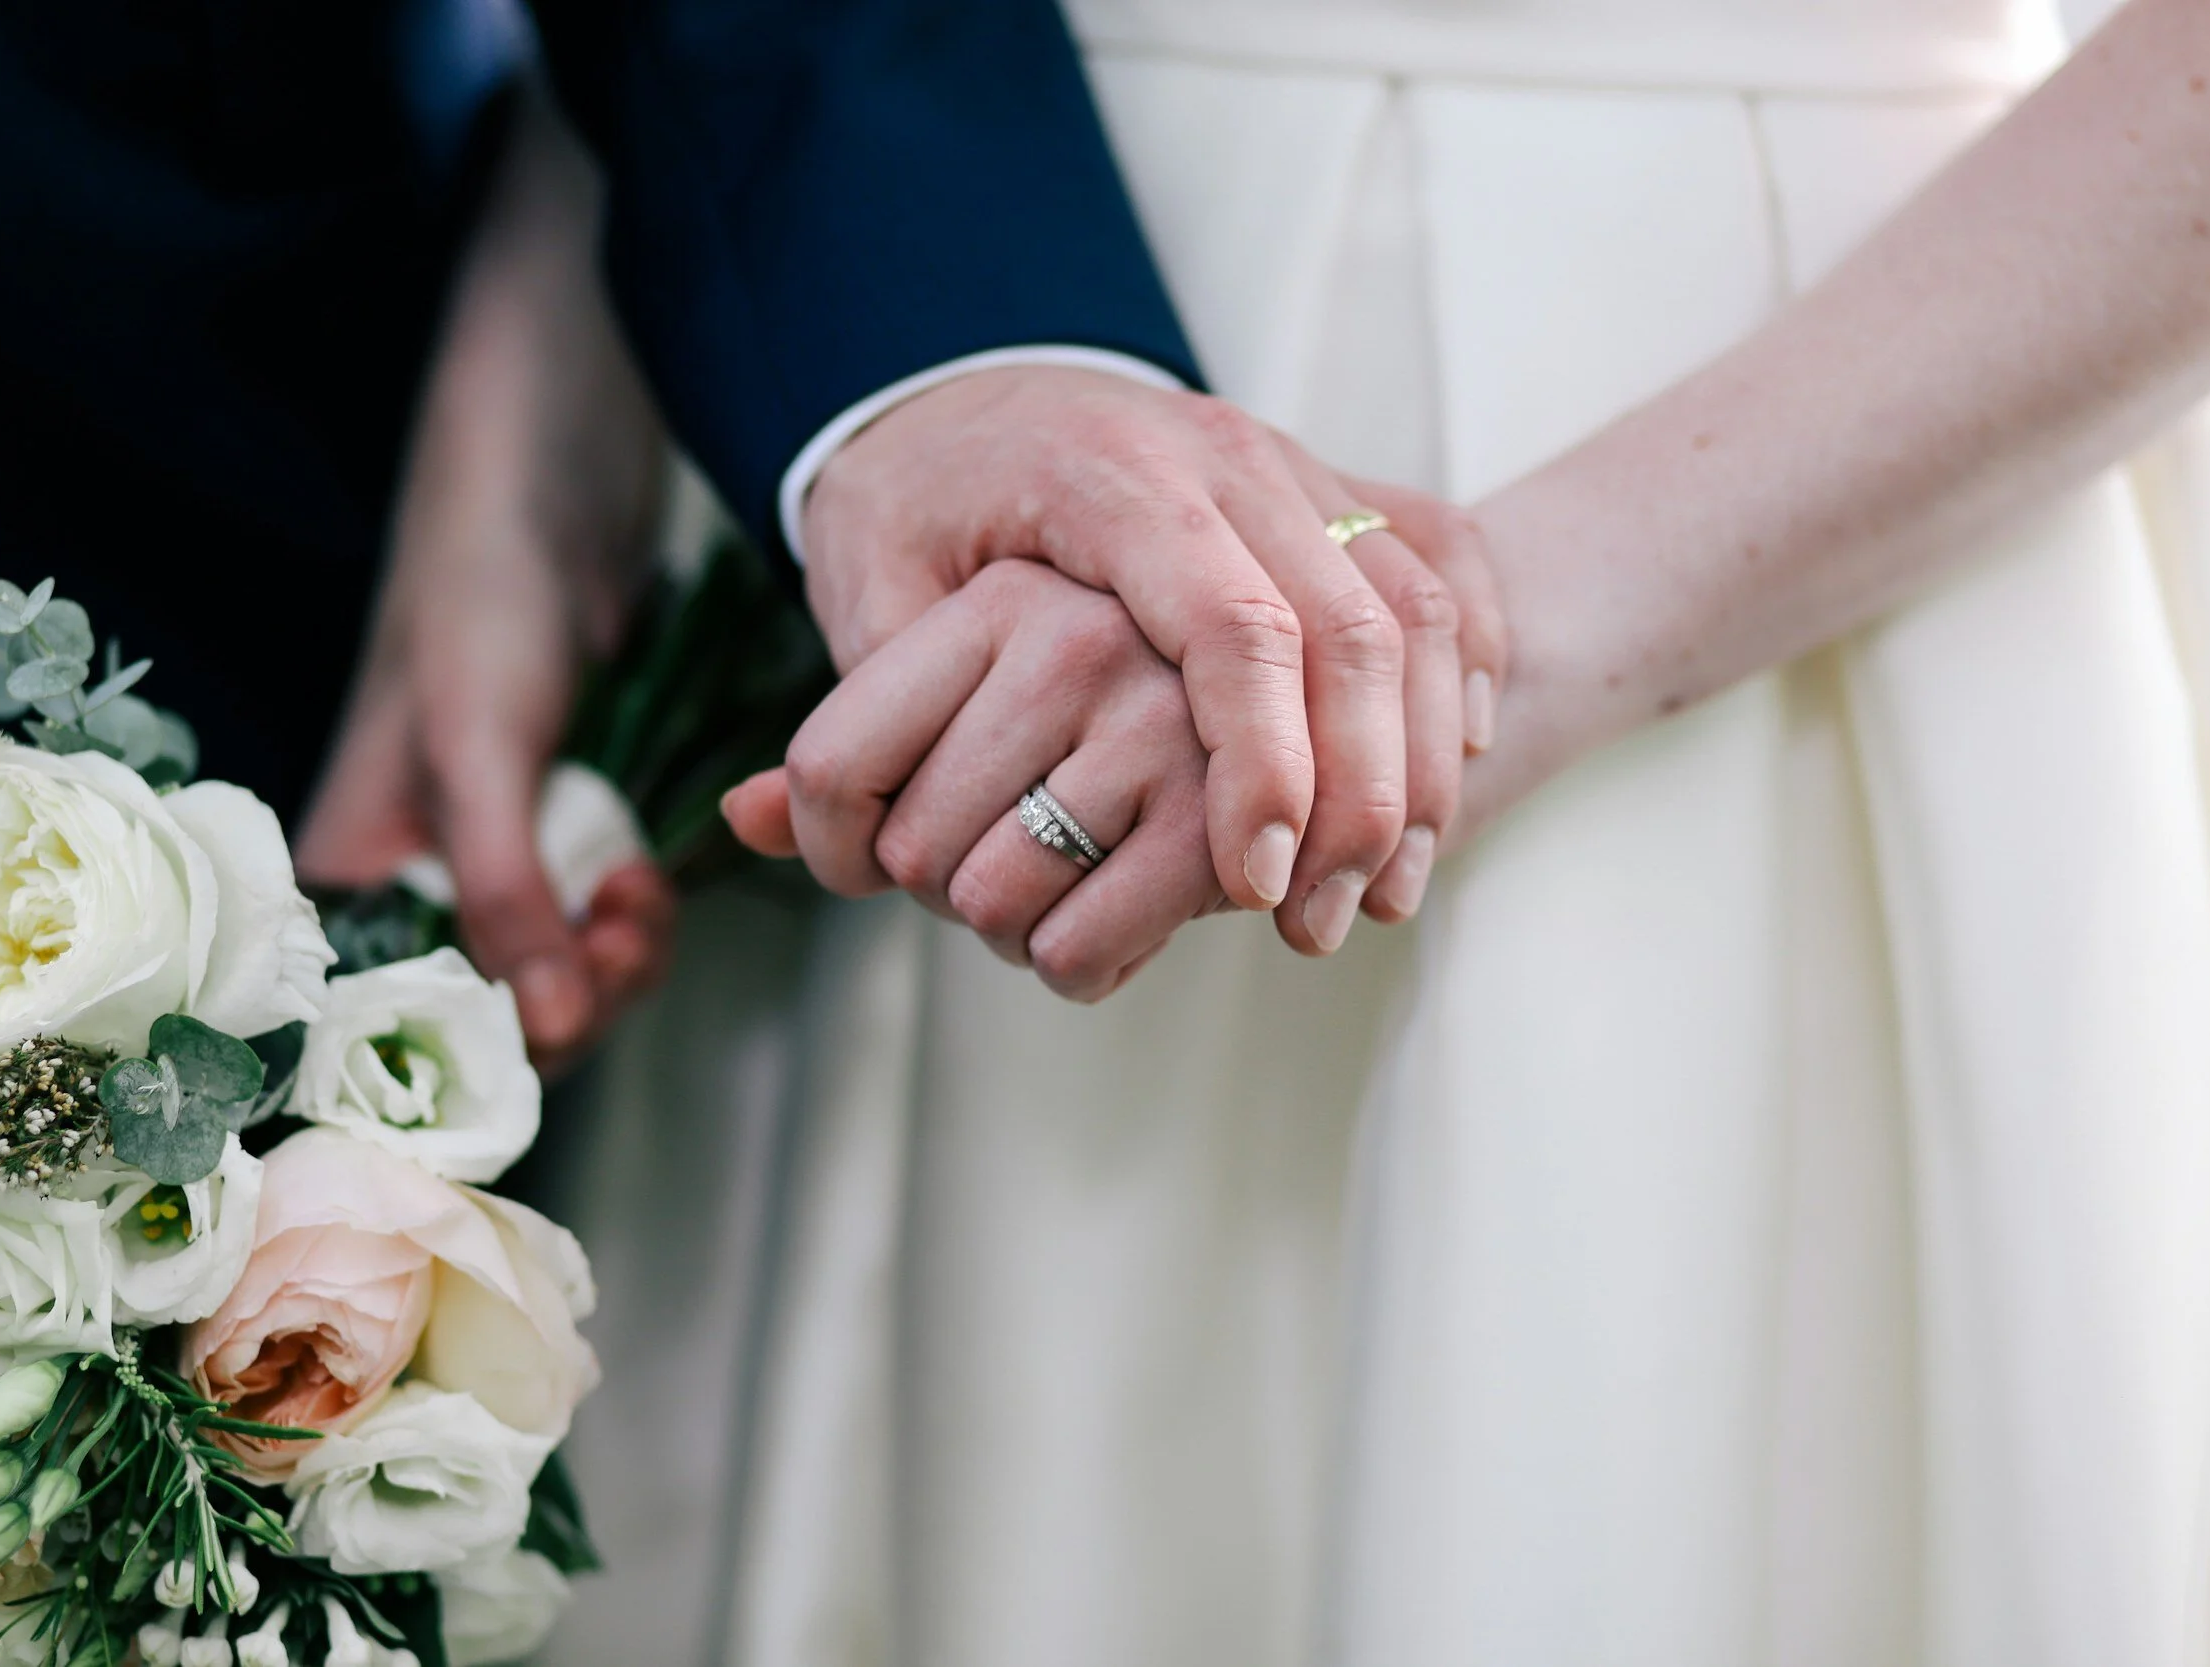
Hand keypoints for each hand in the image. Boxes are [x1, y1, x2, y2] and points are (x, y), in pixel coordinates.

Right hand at [297, 88, 674, 1067]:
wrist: (556, 439)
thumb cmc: (483, 568)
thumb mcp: (477, 738)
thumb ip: (500, 887)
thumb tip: (539, 1030)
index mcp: (346, 866)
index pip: (402, 1020)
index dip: (492, 1038)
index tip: (572, 996)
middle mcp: (407, 867)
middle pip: (490, 1009)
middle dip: (572, 993)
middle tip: (627, 923)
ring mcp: (489, 841)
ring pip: (556, 967)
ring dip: (612, 957)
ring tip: (641, 892)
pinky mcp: (559, 810)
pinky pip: (594, 909)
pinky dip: (630, 913)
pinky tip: (647, 872)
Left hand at [724, 560, 1218, 1001]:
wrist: (1234, 523)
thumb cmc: (1063, 584)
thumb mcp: (911, 598)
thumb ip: (849, 730)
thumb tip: (744, 821)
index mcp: (1002, 593)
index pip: (832, 769)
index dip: (828, 848)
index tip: (855, 870)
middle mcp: (1092, 635)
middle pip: (914, 854)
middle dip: (940, 887)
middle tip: (998, 849)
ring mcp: (1180, 715)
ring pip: (997, 906)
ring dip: (1018, 931)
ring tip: (1069, 874)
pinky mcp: (1255, 800)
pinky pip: (1090, 947)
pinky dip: (1083, 966)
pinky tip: (1119, 918)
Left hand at [801, 366, 1504, 951]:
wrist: (973, 384)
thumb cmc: (920, 502)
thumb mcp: (865, 586)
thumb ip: (849, 708)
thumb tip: (753, 823)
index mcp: (1108, 475)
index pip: (1225, 621)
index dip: (1260, 758)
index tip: (1260, 877)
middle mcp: (1221, 456)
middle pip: (1346, 622)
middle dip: (1359, 786)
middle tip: (1326, 917)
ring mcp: (1290, 464)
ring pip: (1408, 605)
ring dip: (1415, 757)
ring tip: (1385, 890)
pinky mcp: (1331, 490)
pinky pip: (1436, 572)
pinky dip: (1456, 675)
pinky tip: (1454, 767)